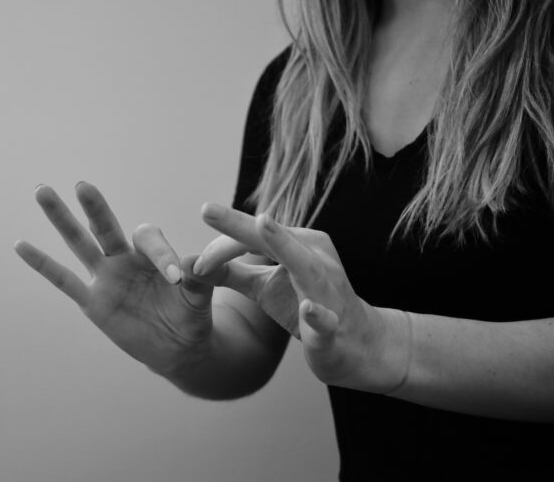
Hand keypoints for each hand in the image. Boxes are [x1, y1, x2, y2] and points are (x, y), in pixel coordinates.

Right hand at [14, 182, 214, 376]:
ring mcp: (106, 279)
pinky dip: (43, 264)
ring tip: (42, 191)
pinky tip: (20, 244)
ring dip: (61, 220)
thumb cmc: (191, 315)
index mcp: (152, 255)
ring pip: (80, 244)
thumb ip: (200, 278)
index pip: (149, 241)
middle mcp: (125, 260)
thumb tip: (200, 261)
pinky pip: (64, 281)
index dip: (161, 255)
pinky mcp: (93, 302)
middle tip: (82, 185)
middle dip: (95, 208)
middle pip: (105, 227)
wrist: (177, 346)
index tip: (175, 277)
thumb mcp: (199, 297)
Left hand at [193, 203, 409, 391]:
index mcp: (299, 245)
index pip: (254, 236)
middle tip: (206, 209)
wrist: (356, 345)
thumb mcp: (266, 288)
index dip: (221, 247)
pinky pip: (325, 318)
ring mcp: (328, 288)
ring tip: (262, 225)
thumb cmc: (306, 308)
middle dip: (239, 225)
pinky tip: (307, 309)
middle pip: (271, 239)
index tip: (197, 265)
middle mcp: (316, 257)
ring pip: (303, 264)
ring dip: (283, 245)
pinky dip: (317, 314)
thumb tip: (197, 262)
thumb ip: (235, 274)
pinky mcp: (334, 325)